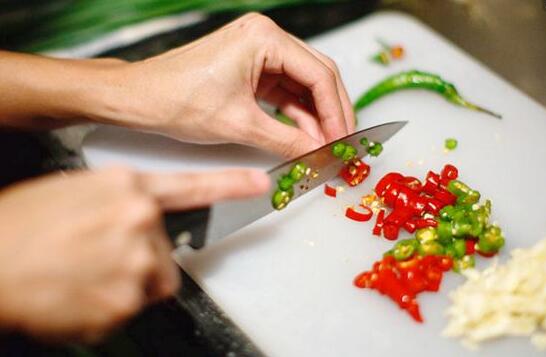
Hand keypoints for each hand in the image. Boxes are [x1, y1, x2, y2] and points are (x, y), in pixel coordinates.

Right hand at [0, 167, 268, 341]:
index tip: (259, 183)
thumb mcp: (77, 191)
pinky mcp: (126, 299)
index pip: (192, 186)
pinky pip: (130, 307)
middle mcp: (140, 220)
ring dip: (127, 284)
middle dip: (142, 260)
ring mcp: (137, 260)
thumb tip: (146, 215)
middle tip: (98, 259)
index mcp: (127, 187)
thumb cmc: (22, 225)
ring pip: (152, 282)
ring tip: (85, 276)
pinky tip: (79, 293)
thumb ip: (121, 201)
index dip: (230, 185)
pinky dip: (109, 307)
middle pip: (167, 252)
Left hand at [103, 13, 354, 157]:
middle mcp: (265, 38)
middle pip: (316, 76)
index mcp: (264, 38)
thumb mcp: (239, 125)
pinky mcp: (250, 68)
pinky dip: (295, 115)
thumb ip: (286, 141)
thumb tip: (318, 155)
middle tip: (342, 145)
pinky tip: (304, 137)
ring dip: (314, 117)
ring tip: (325, 147)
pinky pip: (283, 92)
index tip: (344, 141)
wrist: (138, 99)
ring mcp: (258, 52)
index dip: (337, 112)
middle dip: (331, 114)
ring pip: (302, 86)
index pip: (318, 75)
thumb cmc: (176, 100)